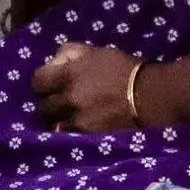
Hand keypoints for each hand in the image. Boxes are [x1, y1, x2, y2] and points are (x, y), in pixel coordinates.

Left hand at [31, 39, 163, 133]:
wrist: (152, 97)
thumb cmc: (126, 70)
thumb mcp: (98, 52)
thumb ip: (71, 53)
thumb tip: (54, 60)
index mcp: (69, 74)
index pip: (37, 81)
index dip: (44, 83)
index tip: (51, 84)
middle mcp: (69, 98)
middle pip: (43, 106)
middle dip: (51, 103)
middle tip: (62, 102)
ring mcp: (78, 120)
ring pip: (54, 124)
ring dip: (60, 121)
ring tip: (71, 118)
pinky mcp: (88, 137)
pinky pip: (69, 137)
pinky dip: (71, 133)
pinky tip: (80, 129)